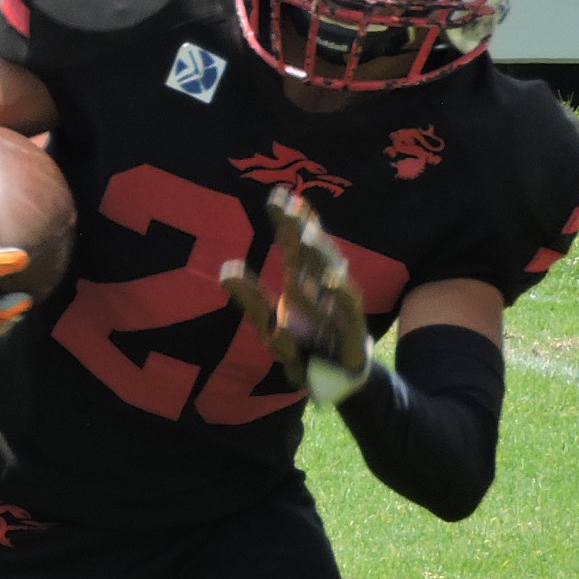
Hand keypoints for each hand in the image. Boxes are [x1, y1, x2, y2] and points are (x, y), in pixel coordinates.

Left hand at [220, 187, 368, 404]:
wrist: (336, 383)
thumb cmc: (305, 348)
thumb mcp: (271, 327)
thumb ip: (252, 300)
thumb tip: (226, 269)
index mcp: (302, 283)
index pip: (295, 247)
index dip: (287, 222)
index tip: (278, 195)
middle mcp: (322, 289)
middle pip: (312, 254)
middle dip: (302, 229)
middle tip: (289, 205)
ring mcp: (338, 306)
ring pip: (331, 275)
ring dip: (319, 255)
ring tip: (307, 235)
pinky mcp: (352, 330)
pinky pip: (347, 310)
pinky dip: (340, 295)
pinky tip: (330, 280)